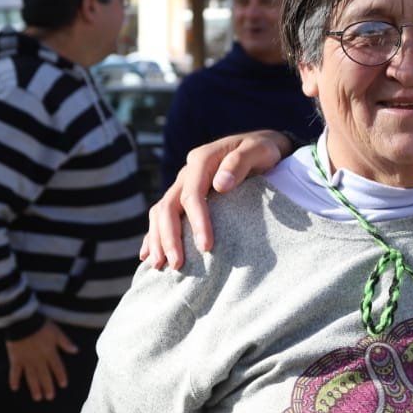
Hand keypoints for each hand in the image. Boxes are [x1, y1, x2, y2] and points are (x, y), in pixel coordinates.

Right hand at [7, 320, 77, 401]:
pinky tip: (14, 389)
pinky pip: (14, 372)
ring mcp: (26, 361)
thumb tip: (76, 351)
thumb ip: (65, 343)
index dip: (61, 376)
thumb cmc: (41, 325)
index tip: (63, 385)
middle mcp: (39, 359)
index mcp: (50, 352)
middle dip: (48, 387)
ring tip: (37, 398)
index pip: (57, 367)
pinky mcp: (15, 359)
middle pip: (44, 375)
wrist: (23, 322)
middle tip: (50, 398)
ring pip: (31, 377)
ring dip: (35, 388)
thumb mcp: (57, 332)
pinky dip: (14, 380)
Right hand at [140, 130, 292, 269]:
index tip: (206, 247)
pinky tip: (149, 255)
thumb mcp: (259, 150)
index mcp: (203, 159)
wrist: (260, 146)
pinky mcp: (183, 194)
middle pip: (169, 206)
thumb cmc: (263, 150)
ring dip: (158, 239)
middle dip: (170, 237)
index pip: (193, 194)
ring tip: (161, 266)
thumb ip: (240, 163)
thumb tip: (220, 185)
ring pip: (161, 212)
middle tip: (177, 265)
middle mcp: (187, 172)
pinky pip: (162, 214)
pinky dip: (154, 234)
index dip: (197, 221)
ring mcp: (183, 184)